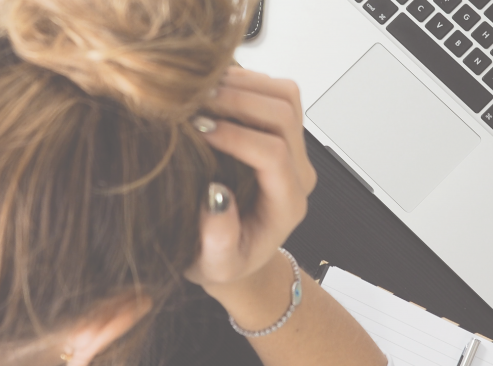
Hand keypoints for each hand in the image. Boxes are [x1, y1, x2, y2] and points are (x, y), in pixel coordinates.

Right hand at [184, 67, 316, 294]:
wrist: (237, 254)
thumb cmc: (224, 261)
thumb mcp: (215, 265)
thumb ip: (218, 240)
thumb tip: (215, 196)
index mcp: (286, 204)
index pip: (273, 155)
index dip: (236, 136)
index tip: (198, 130)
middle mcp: (297, 172)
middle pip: (284, 116)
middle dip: (238, 101)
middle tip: (194, 102)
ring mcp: (293, 149)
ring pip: (285, 96)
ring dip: (243, 85)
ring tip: (200, 91)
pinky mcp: (281, 132)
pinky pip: (275, 92)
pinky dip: (245, 81)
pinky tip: (211, 89)